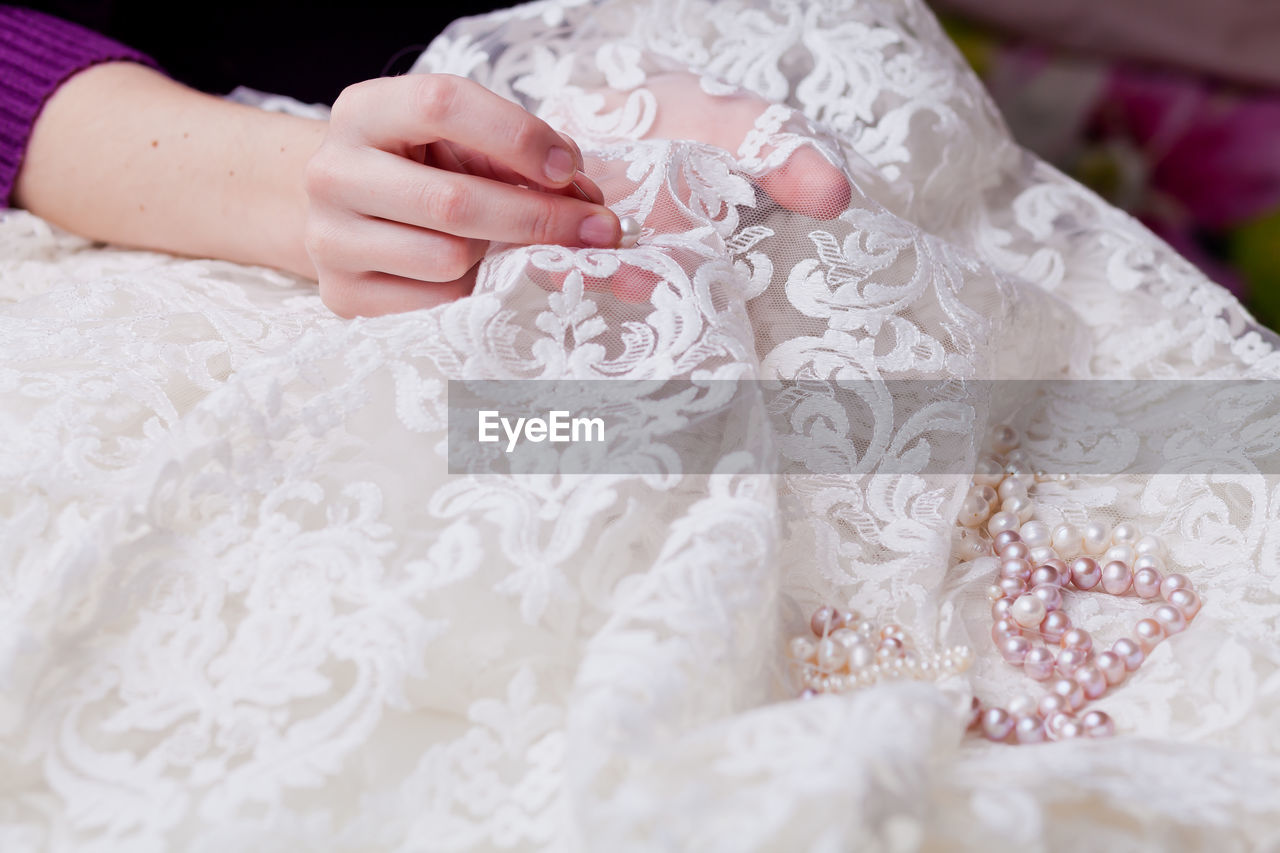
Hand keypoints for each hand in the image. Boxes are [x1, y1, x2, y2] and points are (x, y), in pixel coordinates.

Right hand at [303, 74, 622, 316]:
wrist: (344, 215)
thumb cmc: (421, 169)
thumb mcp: (460, 143)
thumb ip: (518, 157)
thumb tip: (586, 200)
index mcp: (364, 111)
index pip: (444, 104)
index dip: (518, 136)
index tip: (570, 169)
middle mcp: (334, 171)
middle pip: (454, 199)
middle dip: (541, 217)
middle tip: (600, 229)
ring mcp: (329, 238)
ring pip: (448, 258)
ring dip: (497, 257)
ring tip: (500, 244)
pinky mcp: (341, 295)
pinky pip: (436, 303)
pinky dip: (470, 291)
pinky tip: (470, 274)